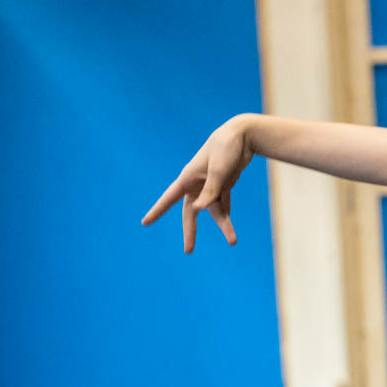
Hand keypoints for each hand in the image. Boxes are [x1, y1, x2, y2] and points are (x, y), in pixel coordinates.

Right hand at [141, 114, 255, 252]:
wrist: (241, 136)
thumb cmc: (226, 150)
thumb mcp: (219, 172)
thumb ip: (211, 191)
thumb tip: (199, 210)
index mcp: (188, 179)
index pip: (169, 198)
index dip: (157, 211)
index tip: (145, 222)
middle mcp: (197, 184)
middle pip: (190, 213)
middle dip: (190, 231)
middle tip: (188, 250)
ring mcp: (210, 186)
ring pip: (213, 211)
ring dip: (224, 225)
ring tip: (232, 241)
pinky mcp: (223, 186)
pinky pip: (223, 205)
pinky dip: (226, 215)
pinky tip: (228, 228)